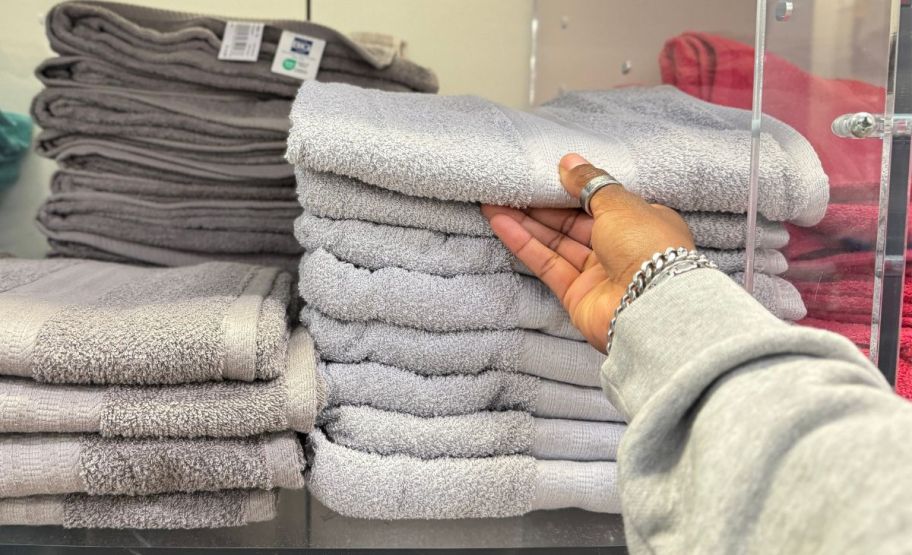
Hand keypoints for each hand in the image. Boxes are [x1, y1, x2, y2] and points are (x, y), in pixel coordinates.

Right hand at [481, 153, 694, 351]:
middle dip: (541, 206)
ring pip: (556, 243)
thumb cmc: (646, 247)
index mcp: (640, 224)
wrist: (651, 305)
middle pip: (573, 223)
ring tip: (494, 202)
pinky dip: (524, 244)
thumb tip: (569, 162)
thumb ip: (590, 183)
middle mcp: (620, 249)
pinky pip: (546, 264)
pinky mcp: (576, 295)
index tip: (545, 175)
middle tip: (510, 187)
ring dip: (525, 223)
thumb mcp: (619, 203)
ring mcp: (597, 275)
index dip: (572, 189)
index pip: (601, 203)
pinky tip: (501, 224)